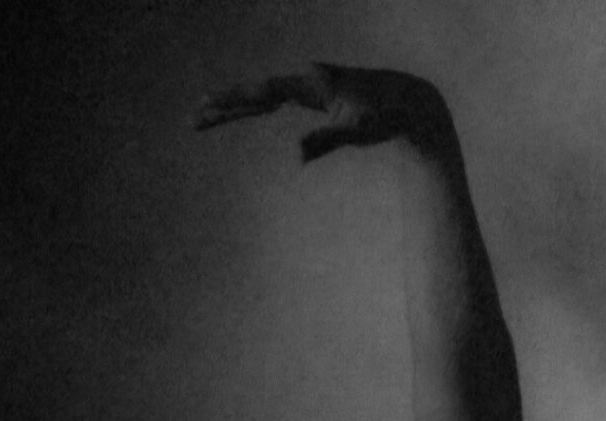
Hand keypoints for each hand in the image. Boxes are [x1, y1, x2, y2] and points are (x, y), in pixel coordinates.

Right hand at [194, 64, 448, 160]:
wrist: (411, 102)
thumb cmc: (387, 117)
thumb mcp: (357, 132)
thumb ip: (325, 141)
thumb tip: (297, 156)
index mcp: (312, 85)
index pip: (263, 92)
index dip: (234, 101)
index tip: (208, 105)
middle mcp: (308, 80)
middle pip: (258, 92)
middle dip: (226, 106)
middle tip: (194, 118)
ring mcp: (313, 85)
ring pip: (267, 94)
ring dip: (239, 105)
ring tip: (210, 114)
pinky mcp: (319, 94)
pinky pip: (282, 98)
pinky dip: (262, 104)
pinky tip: (252, 107)